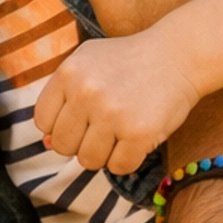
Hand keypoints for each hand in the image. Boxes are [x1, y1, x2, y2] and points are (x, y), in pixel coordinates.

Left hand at [34, 28, 200, 173]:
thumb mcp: (89, 64)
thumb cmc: (130, 63)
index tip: (83, 118)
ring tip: (121, 132)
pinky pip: (118, 167)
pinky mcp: (138, 132)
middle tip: (105, 127)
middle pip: (63, 146)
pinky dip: (128, 159)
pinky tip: (137, 138)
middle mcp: (86, 92)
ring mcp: (112, 113)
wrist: (180, 56)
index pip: (43, 122)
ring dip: (105, 154)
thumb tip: (47, 144)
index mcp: (68, 73)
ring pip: (88, 160)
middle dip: (81, 143)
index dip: (61, 126)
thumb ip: (63, 99)